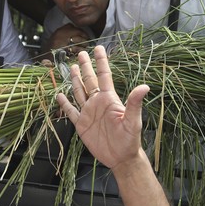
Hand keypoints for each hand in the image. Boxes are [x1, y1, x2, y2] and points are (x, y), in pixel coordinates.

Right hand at [55, 46, 149, 169]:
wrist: (121, 158)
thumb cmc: (130, 139)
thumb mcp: (133, 121)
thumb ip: (134, 103)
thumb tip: (144, 87)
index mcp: (109, 99)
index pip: (104, 75)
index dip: (101, 61)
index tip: (99, 48)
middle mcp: (98, 103)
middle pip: (89, 80)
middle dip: (86, 66)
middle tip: (81, 52)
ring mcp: (89, 113)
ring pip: (79, 92)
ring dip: (75, 80)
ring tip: (72, 67)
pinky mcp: (82, 124)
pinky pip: (71, 111)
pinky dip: (65, 103)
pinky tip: (60, 95)